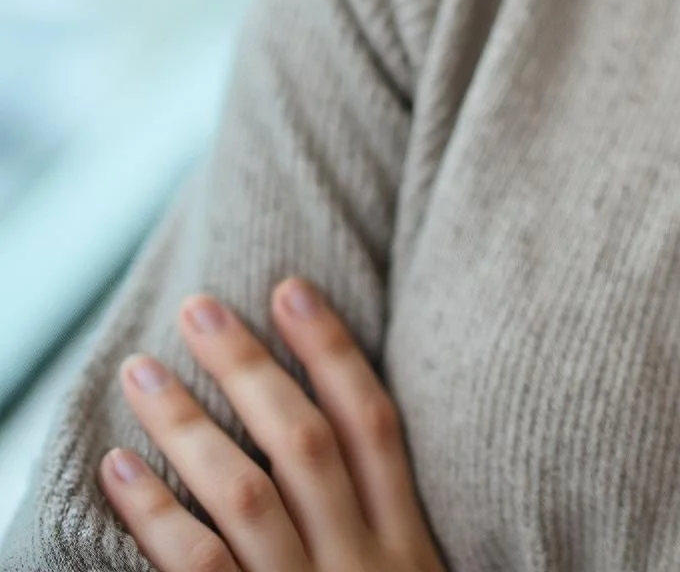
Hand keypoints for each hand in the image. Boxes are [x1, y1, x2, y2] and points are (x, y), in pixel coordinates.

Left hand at [99, 279, 443, 571]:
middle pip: (305, 444)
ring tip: (143, 372)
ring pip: (247, 494)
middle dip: (251, 368)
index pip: (373, 425)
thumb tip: (319, 438)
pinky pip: (200, 565)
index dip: (332, 351)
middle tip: (198, 309)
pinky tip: (119, 468)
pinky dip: (155, 512)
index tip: (290, 289)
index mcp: (407, 544)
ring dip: (189, 426)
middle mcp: (361, 562)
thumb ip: (373, 526)